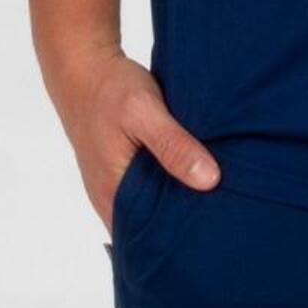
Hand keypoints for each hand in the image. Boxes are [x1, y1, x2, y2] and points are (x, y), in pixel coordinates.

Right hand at [45, 45, 221, 231]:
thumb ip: (173, 146)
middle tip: (225, 220)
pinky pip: (144, 190)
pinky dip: (166, 186)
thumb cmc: (111, 90)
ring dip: (175, 204)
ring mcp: (112, 186)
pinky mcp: (118, 170)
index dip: (180, 240)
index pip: (148, 239)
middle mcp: (109, 198)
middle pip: (149, 227)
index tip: (216, 235)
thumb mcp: (145, 112)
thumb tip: (210, 180)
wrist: (83, 67)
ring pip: (148, 208)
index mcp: (113, 194)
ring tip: (216, 201)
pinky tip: (192, 177)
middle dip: (182, 225)